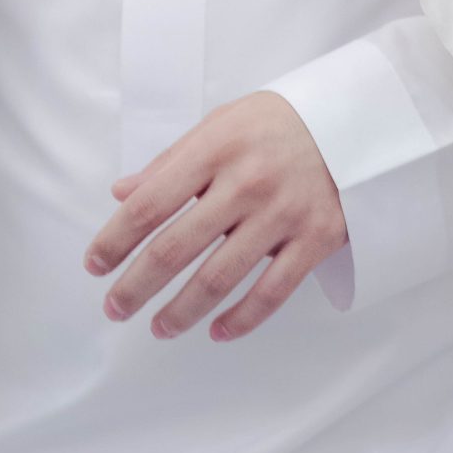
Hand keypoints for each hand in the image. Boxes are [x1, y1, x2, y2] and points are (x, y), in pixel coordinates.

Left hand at [84, 91, 347, 342]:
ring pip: (219, 279)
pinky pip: (272, 293)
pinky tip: (216, 332)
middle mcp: (247, 182)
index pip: (150, 203)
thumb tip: (121, 193)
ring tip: (158, 328)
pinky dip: (241, 320)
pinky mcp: (317, 239)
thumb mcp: (220, 124)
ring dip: (181, 311)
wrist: (358, 121)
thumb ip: (171, 162)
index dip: (116, 240)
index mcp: (216, 149)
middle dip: (136, 286)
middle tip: (115, 309)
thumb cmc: (277, 123)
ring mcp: (283, 214)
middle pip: (176, 248)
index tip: (94, 265)